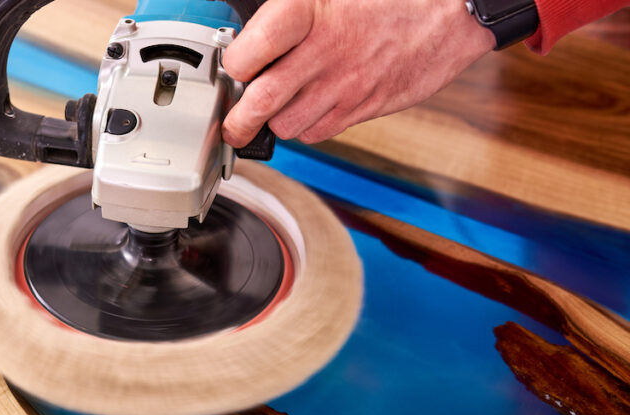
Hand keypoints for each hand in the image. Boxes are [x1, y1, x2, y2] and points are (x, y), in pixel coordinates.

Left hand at [222, 0, 495, 145]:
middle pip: (260, 102)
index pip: (248, 53)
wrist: (453, 9)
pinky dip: (306, 127)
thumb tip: (253, 35)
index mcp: (308, 12)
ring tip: (276, 110)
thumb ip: (290, 12)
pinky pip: (318, 132)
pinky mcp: (364, 107)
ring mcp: (345, 85)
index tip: (234, 67)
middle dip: (237, 121)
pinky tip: (310, 109)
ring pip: (287, 124)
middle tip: (232, 123)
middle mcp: (324, 52)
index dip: (234, 65)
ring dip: (275, 122)